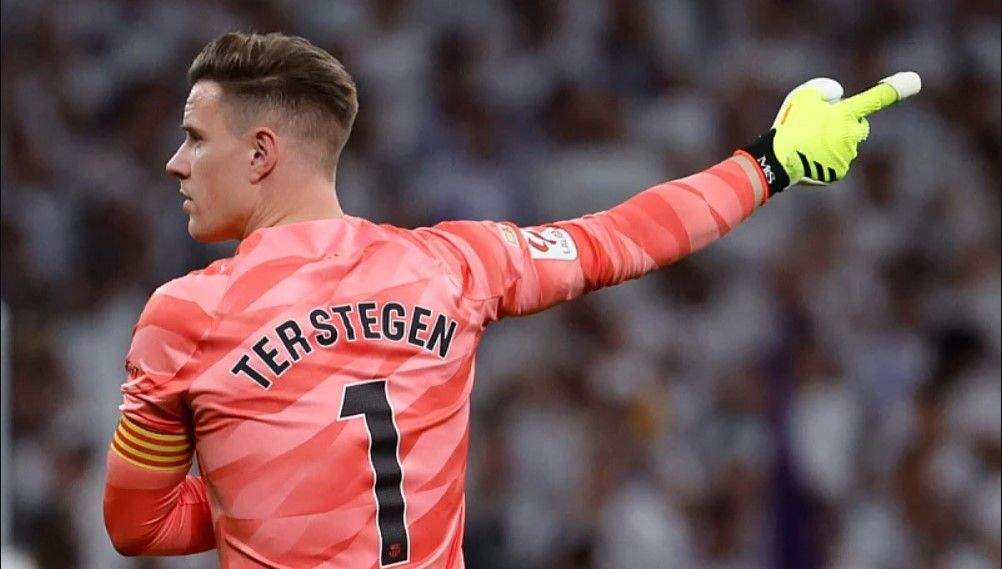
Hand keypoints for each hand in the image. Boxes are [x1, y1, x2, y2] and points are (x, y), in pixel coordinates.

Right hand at [741, 72, 921, 194]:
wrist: (777, 159)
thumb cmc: (789, 125)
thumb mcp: (803, 96)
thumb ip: (825, 91)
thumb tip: (837, 96)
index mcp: (847, 114)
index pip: (877, 98)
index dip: (896, 88)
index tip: (914, 81)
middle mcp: (853, 134)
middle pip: (860, 125)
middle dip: (847, 123)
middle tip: (822, 125)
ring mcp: (847, 155)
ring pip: (846, 144)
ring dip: (833, 142)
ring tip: (808, 144)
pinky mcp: (839, 172)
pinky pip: (837, 161)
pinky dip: (826, 158)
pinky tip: (809, 157)